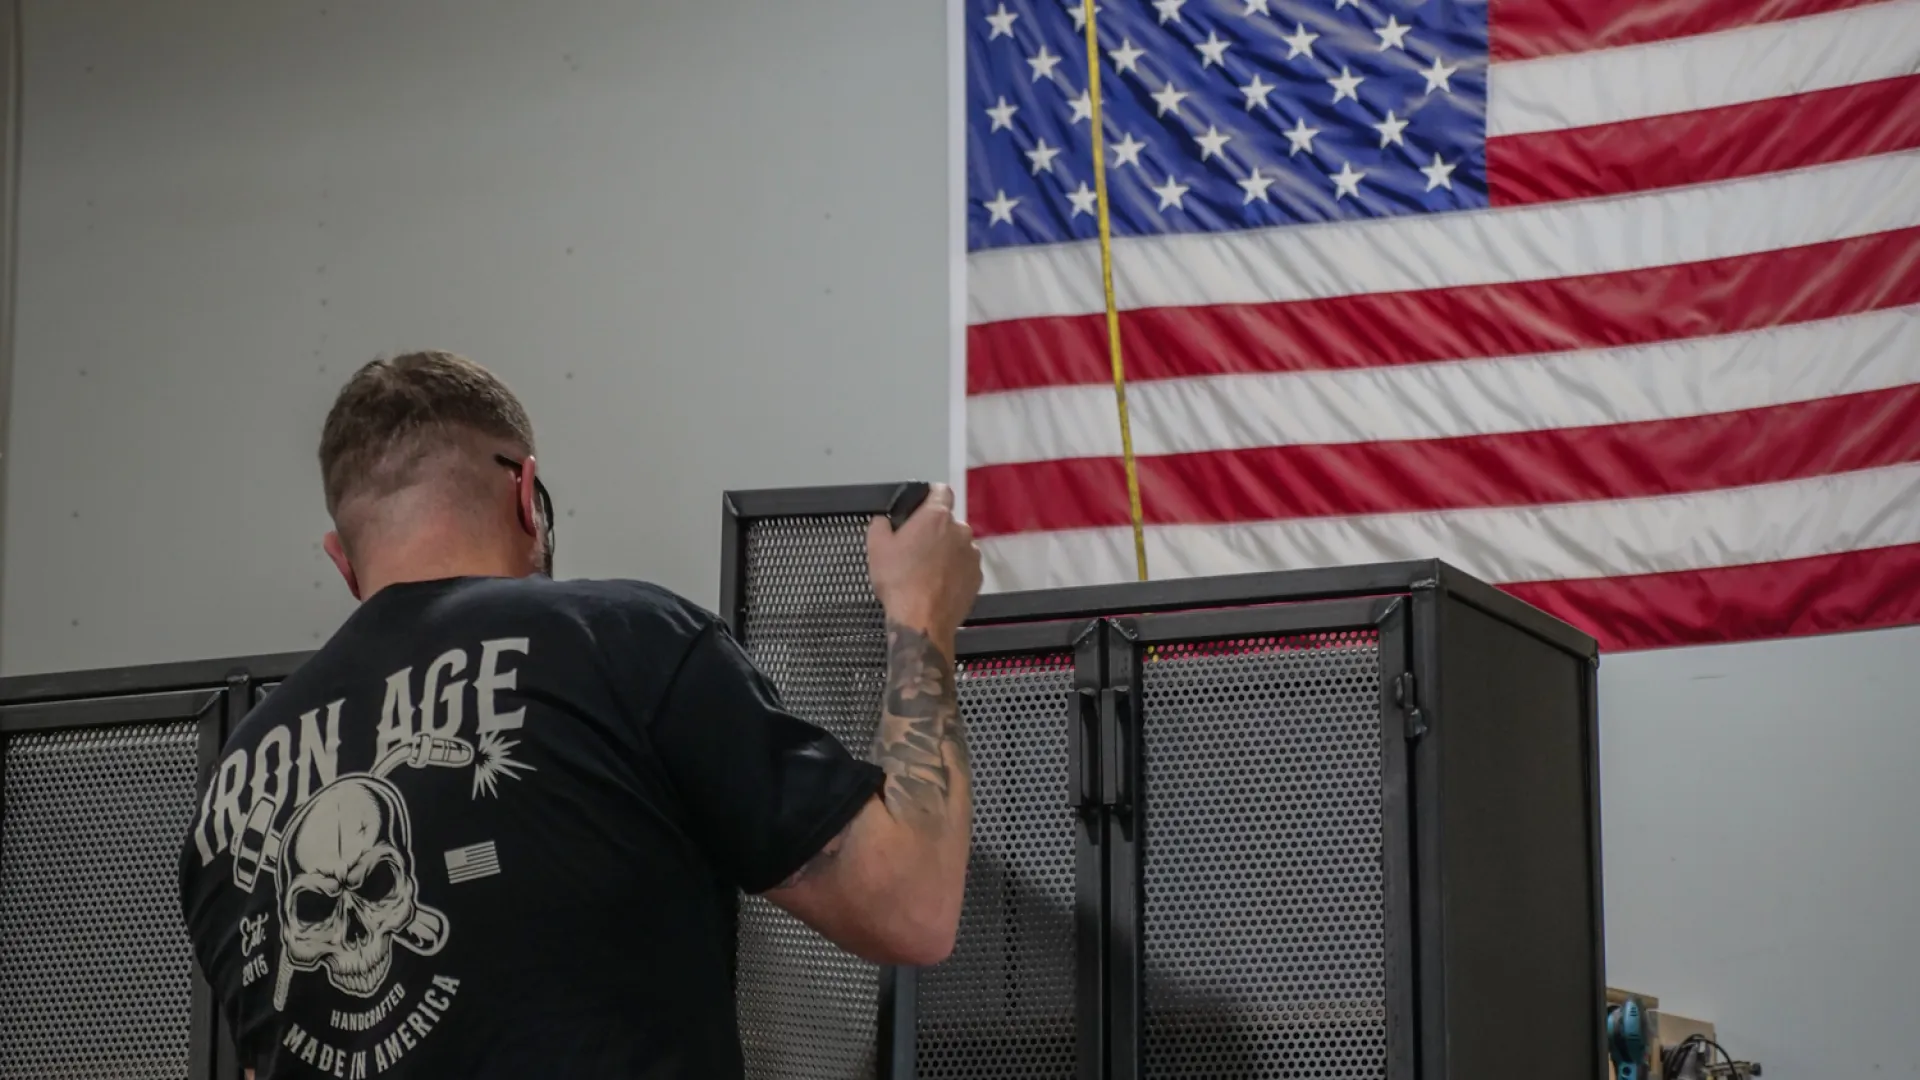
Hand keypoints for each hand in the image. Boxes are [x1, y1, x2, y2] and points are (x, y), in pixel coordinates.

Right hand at [867, 483, 982, 636]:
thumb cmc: (899, 581)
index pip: (942, 491)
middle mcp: (960, 531)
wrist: (921, 621)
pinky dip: (955, 572)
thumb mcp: (876, 548)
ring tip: (927, 572)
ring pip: (958, 545)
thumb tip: (883, 521)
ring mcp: (972, 555)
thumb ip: (880, 524)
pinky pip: (965, 567)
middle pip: (949, 522)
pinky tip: (939, 585)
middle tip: (916, 549)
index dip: (931, 497)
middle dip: (935, 531)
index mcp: (936, 516)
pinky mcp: (978, 577)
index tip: (922, 508)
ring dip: (947, 552)